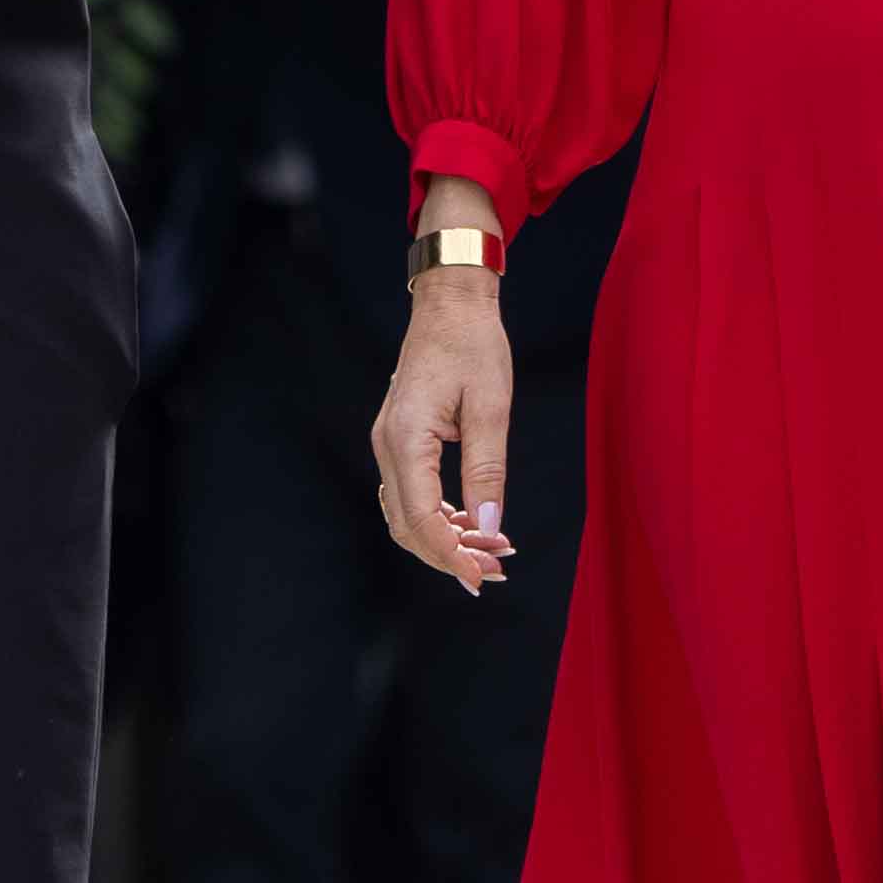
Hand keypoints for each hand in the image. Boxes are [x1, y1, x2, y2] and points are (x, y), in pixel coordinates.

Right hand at [372, 191, 518, 589]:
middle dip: (449, 555)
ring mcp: (387, 444)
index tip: (483, 577)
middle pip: (407, 525)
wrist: (450, 304)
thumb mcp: (490, 408)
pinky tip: (471, 522)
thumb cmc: (472, 345)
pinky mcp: (398, 441)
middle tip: (496, 570)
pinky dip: (438, 517)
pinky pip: (410, 494)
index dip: (451, 554)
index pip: (421, 517)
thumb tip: (490, 526)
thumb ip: (487, 470)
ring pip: (406, 514)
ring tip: (491, 550)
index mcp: (406, 438)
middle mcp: (387, 445)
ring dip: (444, 539)